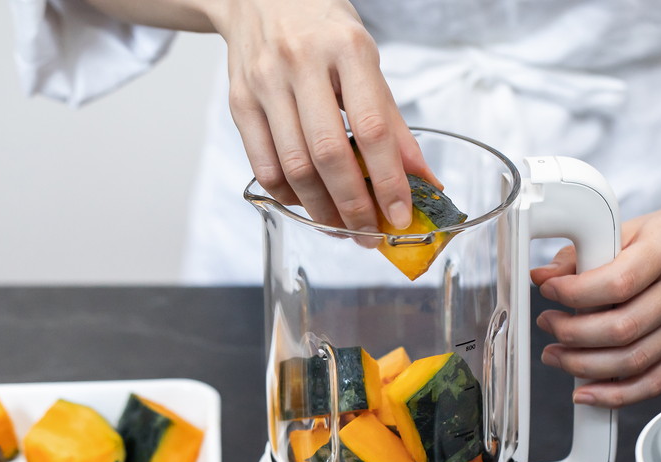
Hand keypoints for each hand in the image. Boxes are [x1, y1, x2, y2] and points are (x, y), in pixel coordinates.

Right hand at [213, 0, 429, 231]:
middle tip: (369, 234)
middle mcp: (301, 64)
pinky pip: (264, 165)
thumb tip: (421, 177)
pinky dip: (289, 196)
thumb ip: (391, 120)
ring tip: (342, 228)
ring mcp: (265, 83)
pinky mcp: (239, 102)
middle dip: (353, 206)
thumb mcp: (365, 60)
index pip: (373, 128)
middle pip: (328, 155)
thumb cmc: (321, 29)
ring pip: (294, 167)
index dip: (388, 180)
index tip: (399, 214)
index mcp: (347, 49)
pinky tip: (308, 205)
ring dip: (321, 210)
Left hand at [531, 197, 660, 407]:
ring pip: (636, 360)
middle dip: (573, 335)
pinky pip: (656, 381)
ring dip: (586, 366)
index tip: (549, 292)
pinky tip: (589, 391)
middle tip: (549, 326)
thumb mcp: (634, 227)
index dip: (575, 295)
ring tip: (557, 355)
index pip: (618, 283)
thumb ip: (586, 251)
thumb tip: (544, 277)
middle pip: (623, 328)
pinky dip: (618, 394)